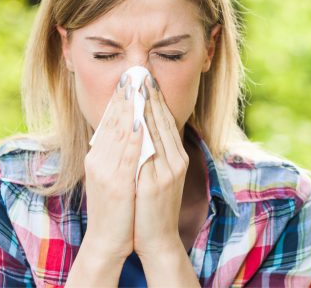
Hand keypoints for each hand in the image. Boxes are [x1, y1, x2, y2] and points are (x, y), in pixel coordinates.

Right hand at [83, 76, 142, 259]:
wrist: (108, 240)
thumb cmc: (116, 208)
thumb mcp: (112, 176)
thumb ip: (117, 154)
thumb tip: (128, 131)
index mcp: (98, 157)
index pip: (110, 122)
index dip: (120, 99)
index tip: (129, 79)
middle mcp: (99, 160)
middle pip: (113, 122)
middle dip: (124, 96)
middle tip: (133, 72)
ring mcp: (106, 171)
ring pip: (118, 133)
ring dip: (129, 107)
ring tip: (136, 86)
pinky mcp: (116, 184)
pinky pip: (126, 154)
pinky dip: (132, 135)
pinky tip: (138, 119)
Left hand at [133, 75, 189, 257]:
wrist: (157, 238)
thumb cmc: (153, 206)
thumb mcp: (159, 176)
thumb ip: (154, 153)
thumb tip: (143, 129)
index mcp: (176, 157)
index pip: (165, 121)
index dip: (155, 99)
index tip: (145, 79)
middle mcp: (176, 160)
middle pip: (162, 121)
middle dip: (151, 95)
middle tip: (141, 72)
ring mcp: (168, 170)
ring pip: (157, 131)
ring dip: (145, 106)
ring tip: (136, 85)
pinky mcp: (157, 182)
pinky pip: (149, 150)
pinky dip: (142, 131)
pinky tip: (134, 116)